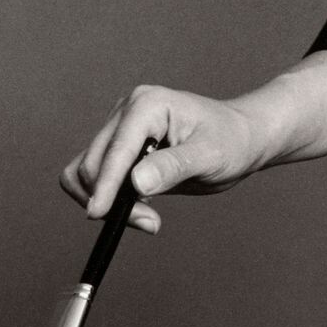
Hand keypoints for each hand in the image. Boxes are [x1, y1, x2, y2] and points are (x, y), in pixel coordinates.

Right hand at [60, 85, 269, 233]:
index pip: (115, 151)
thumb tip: (136, 182)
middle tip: (149, 221)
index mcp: (147, 105)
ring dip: (107, 202)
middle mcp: (126, 112)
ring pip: (86, 174)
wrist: (240, 139)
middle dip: (110, 199)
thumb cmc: (232, 141)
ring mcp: (119, 129)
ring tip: (146, 216)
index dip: (105, 186)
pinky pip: (96, 179)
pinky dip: (109, 200)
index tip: (98, 214)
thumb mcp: (209, 156)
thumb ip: (172, 167)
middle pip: (92, 164)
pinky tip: (139, 206)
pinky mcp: (118, 148)